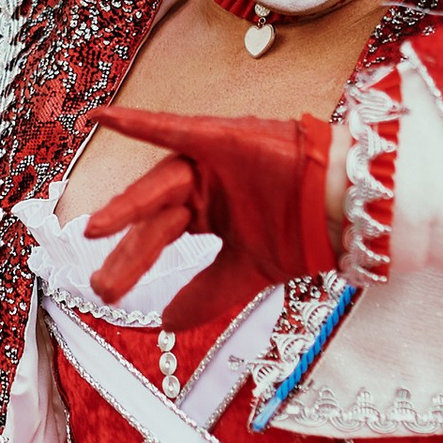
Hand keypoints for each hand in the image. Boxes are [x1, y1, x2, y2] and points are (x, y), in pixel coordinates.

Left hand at [83, 106, 338, 314]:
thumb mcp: (245, 272)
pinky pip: (172, 127)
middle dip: (129, 254)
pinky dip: (138, 122)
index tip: (106, 294)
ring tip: (97, 230)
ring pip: (157, 187)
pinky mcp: (219, 138)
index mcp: (205, 213)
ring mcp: (208, 162)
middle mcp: (200, 186)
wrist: (345, 206)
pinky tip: (102, 118)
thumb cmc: (303, 228)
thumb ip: (205, 294)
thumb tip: (167, 323)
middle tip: (103, 287)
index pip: (158, 240)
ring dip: (127, 207)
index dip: (132, 264)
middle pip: (153, 221)